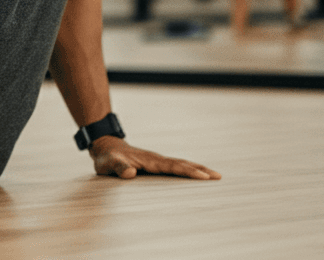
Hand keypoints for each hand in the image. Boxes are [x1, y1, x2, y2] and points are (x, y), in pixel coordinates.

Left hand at [90, 137, 220, 179]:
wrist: (105, 146)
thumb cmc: (107, 157)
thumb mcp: (108, 163)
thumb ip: (118, 168)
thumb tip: (130, 173)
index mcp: (149, 161)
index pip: (173, 167)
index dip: (188, 172)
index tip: (203, 176)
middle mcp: (156, 159)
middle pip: (182, 164)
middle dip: (200, 170)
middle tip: (218, 176)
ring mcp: (157, 161)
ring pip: (181, 164)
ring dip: (197, 169)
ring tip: (214, 175)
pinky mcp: (156, 164)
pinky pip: (176, 167)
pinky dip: (188, 170)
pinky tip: (196, 174)